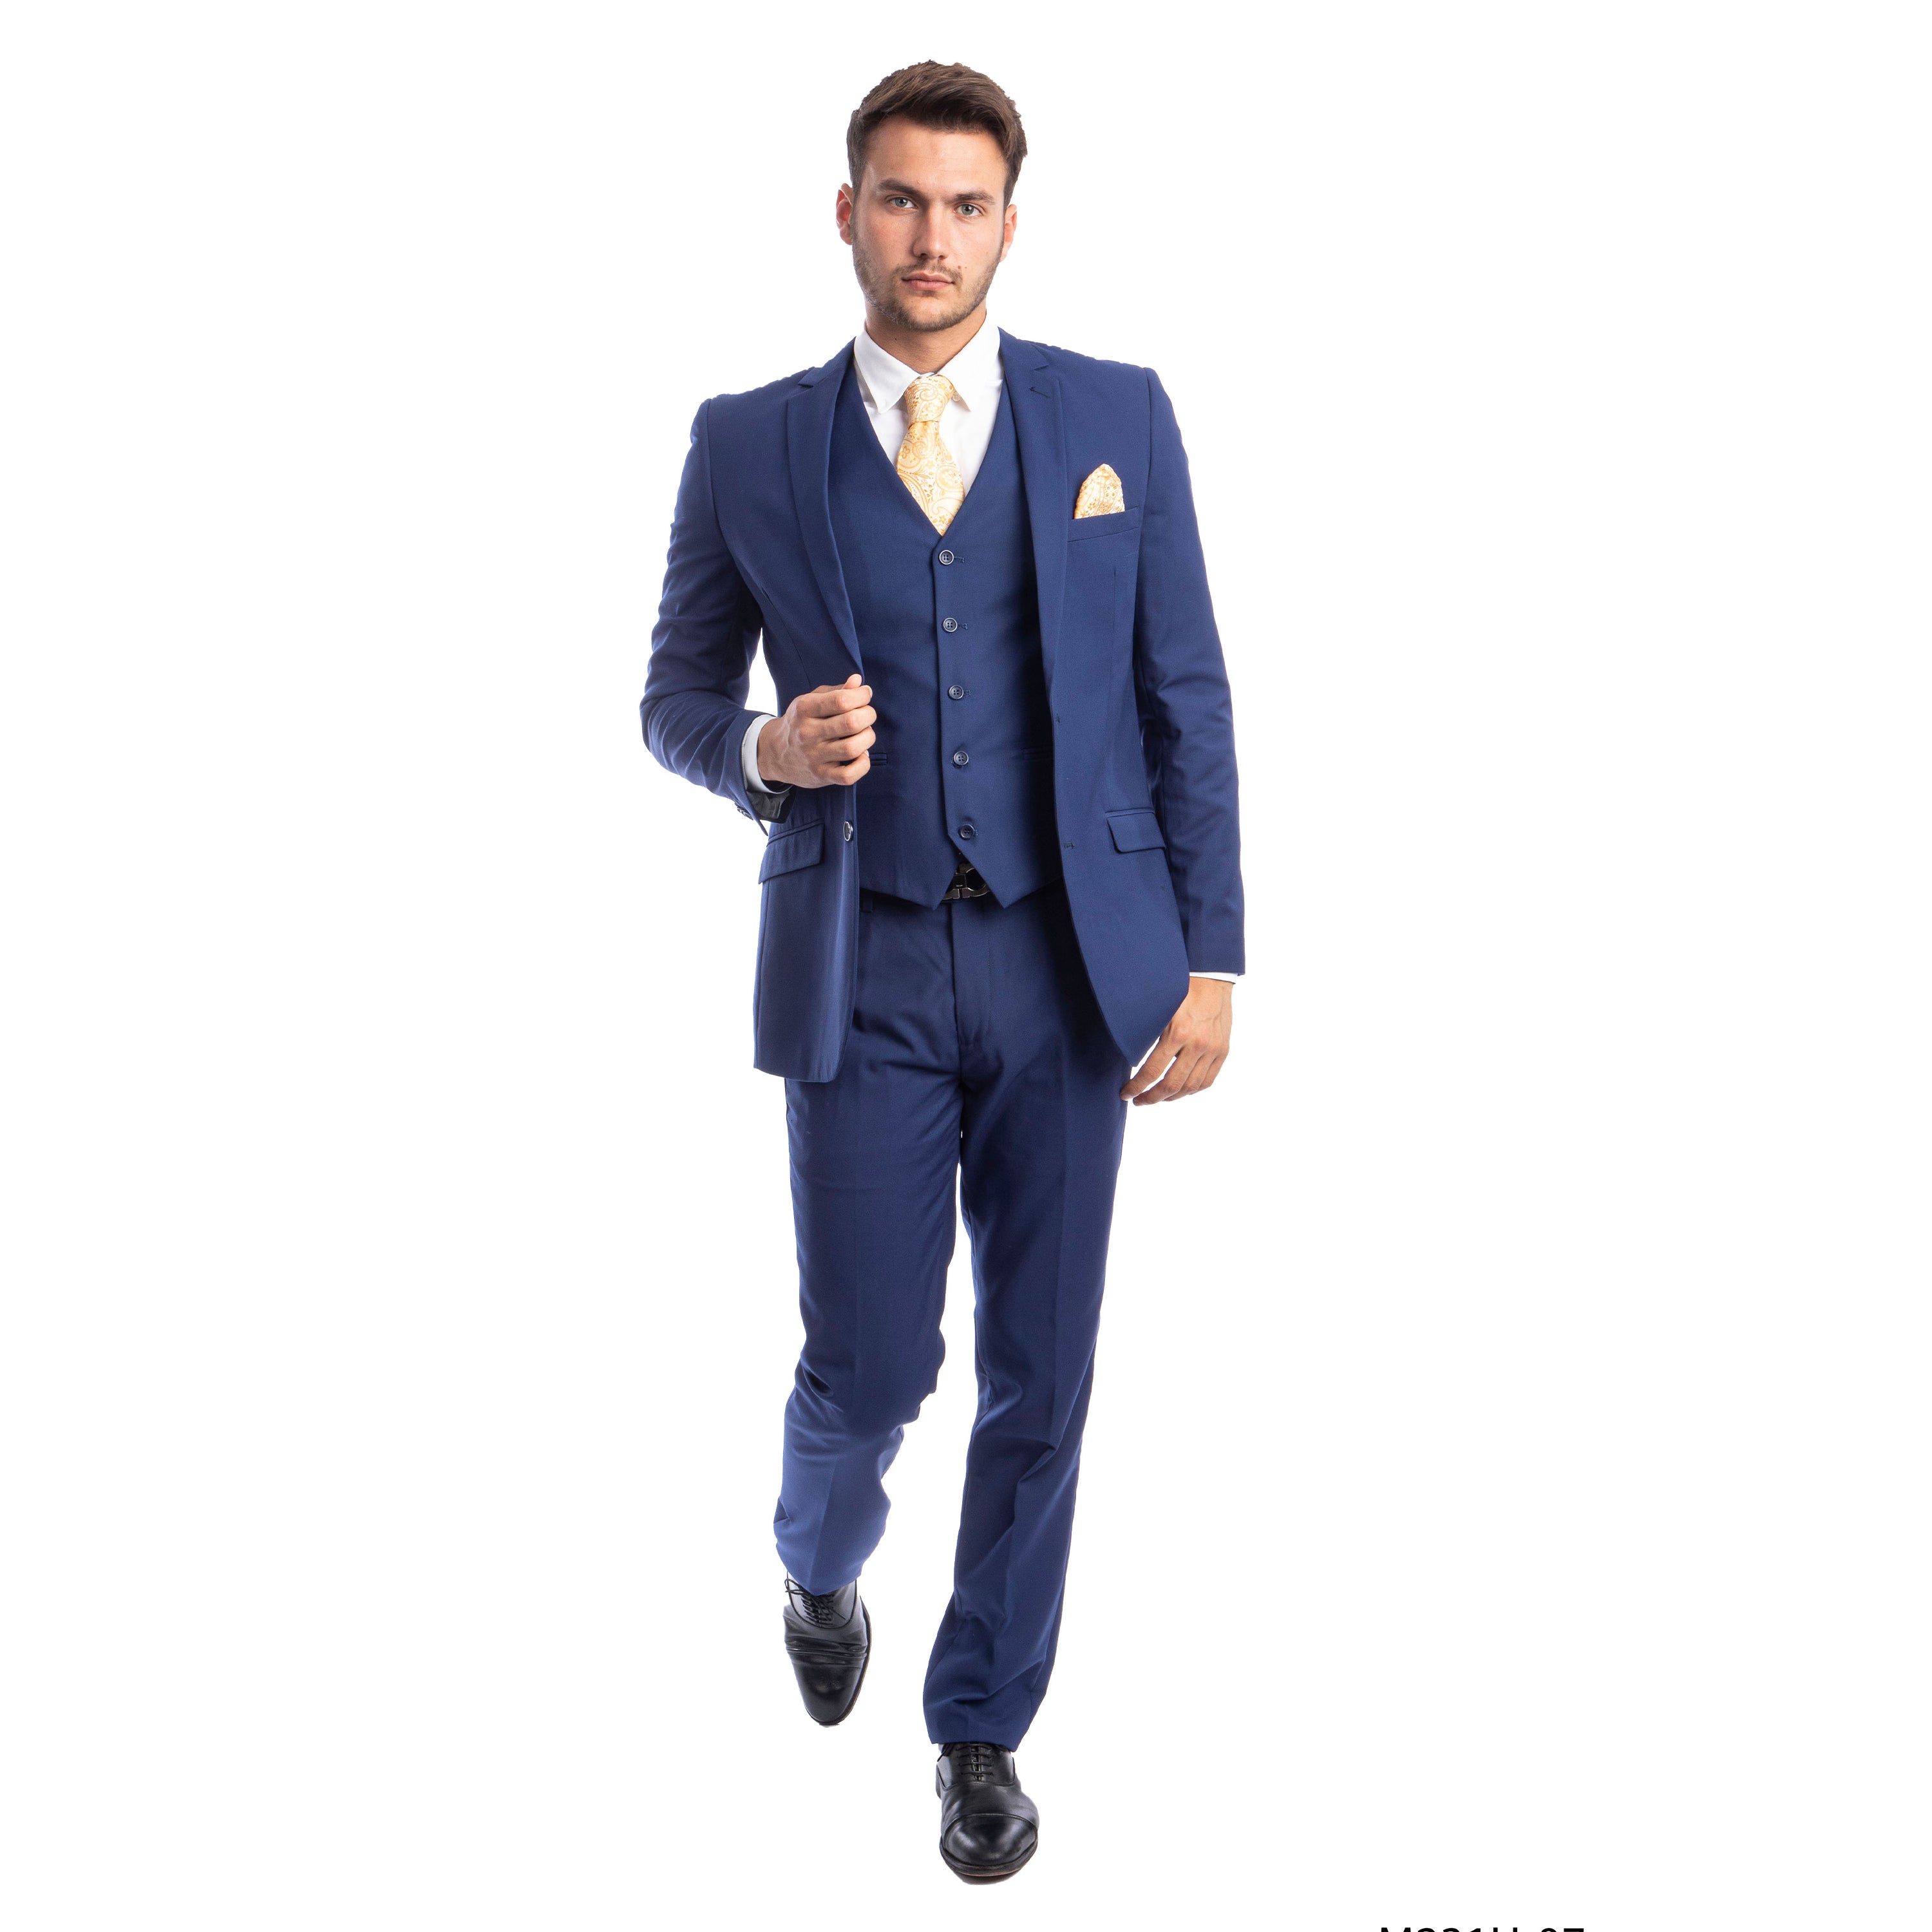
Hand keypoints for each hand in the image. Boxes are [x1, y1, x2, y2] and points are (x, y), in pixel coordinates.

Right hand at [758, 675, 875, 787]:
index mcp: (804, 709)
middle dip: (869, 715)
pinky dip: (863, 765)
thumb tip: (858, 682)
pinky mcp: (820, 775)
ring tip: (864, 735)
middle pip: (851, 722)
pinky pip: (848, 775)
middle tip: (867, 716)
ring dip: (868, 738)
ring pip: (853, 748)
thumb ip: (836, 691)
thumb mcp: (812, 701)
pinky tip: (861, 755)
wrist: (775, 753)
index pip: (841, 700)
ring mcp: (813, 756)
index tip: (865, 695)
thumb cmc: (801, 722)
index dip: (862, 696)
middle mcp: (807, 732)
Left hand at [1120, 977, 1233, 1105]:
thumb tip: (1128, 1058)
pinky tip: (1179, 1090)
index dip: (1137, 1087)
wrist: (1212, 977)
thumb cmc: (1180, 988)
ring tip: (1156, 1098)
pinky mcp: (1223, 1050)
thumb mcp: (1159, 1008)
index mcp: (1178, 1032)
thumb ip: (1147, 1032)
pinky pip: (1207, 1080)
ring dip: (1170, 1097)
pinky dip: (1192, 1090)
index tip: (1125, 1093)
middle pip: (1172, 1085)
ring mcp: (1213, 1049)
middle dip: (1151, 1097)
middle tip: (1138, 1100)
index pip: (1152, 1071)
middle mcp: (1198, 1044)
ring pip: (1191, 1087)